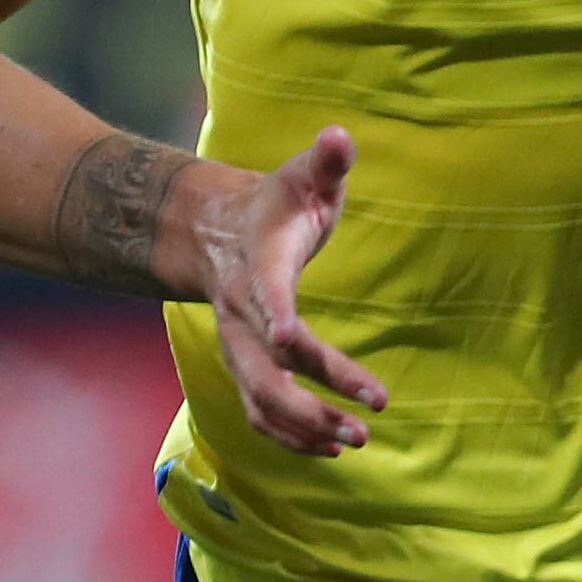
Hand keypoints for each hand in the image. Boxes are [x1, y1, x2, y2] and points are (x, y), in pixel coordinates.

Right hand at [194, 128, 388, 456]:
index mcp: (259, 266)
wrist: (215, 231)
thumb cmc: (277, 204)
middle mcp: (241, 315)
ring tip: (357, 440)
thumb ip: (326, 162)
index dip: (276, 316)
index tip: (292, 340)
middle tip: (366, 422)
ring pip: (260, 401)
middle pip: (266, 369)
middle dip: (310, 400)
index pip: (265, 295)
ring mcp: (239, 346)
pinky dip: (290, 435)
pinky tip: (331, 446)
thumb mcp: (303, 177)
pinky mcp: (245, 365)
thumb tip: (340, 136)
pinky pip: (260, 412)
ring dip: (305, 428)